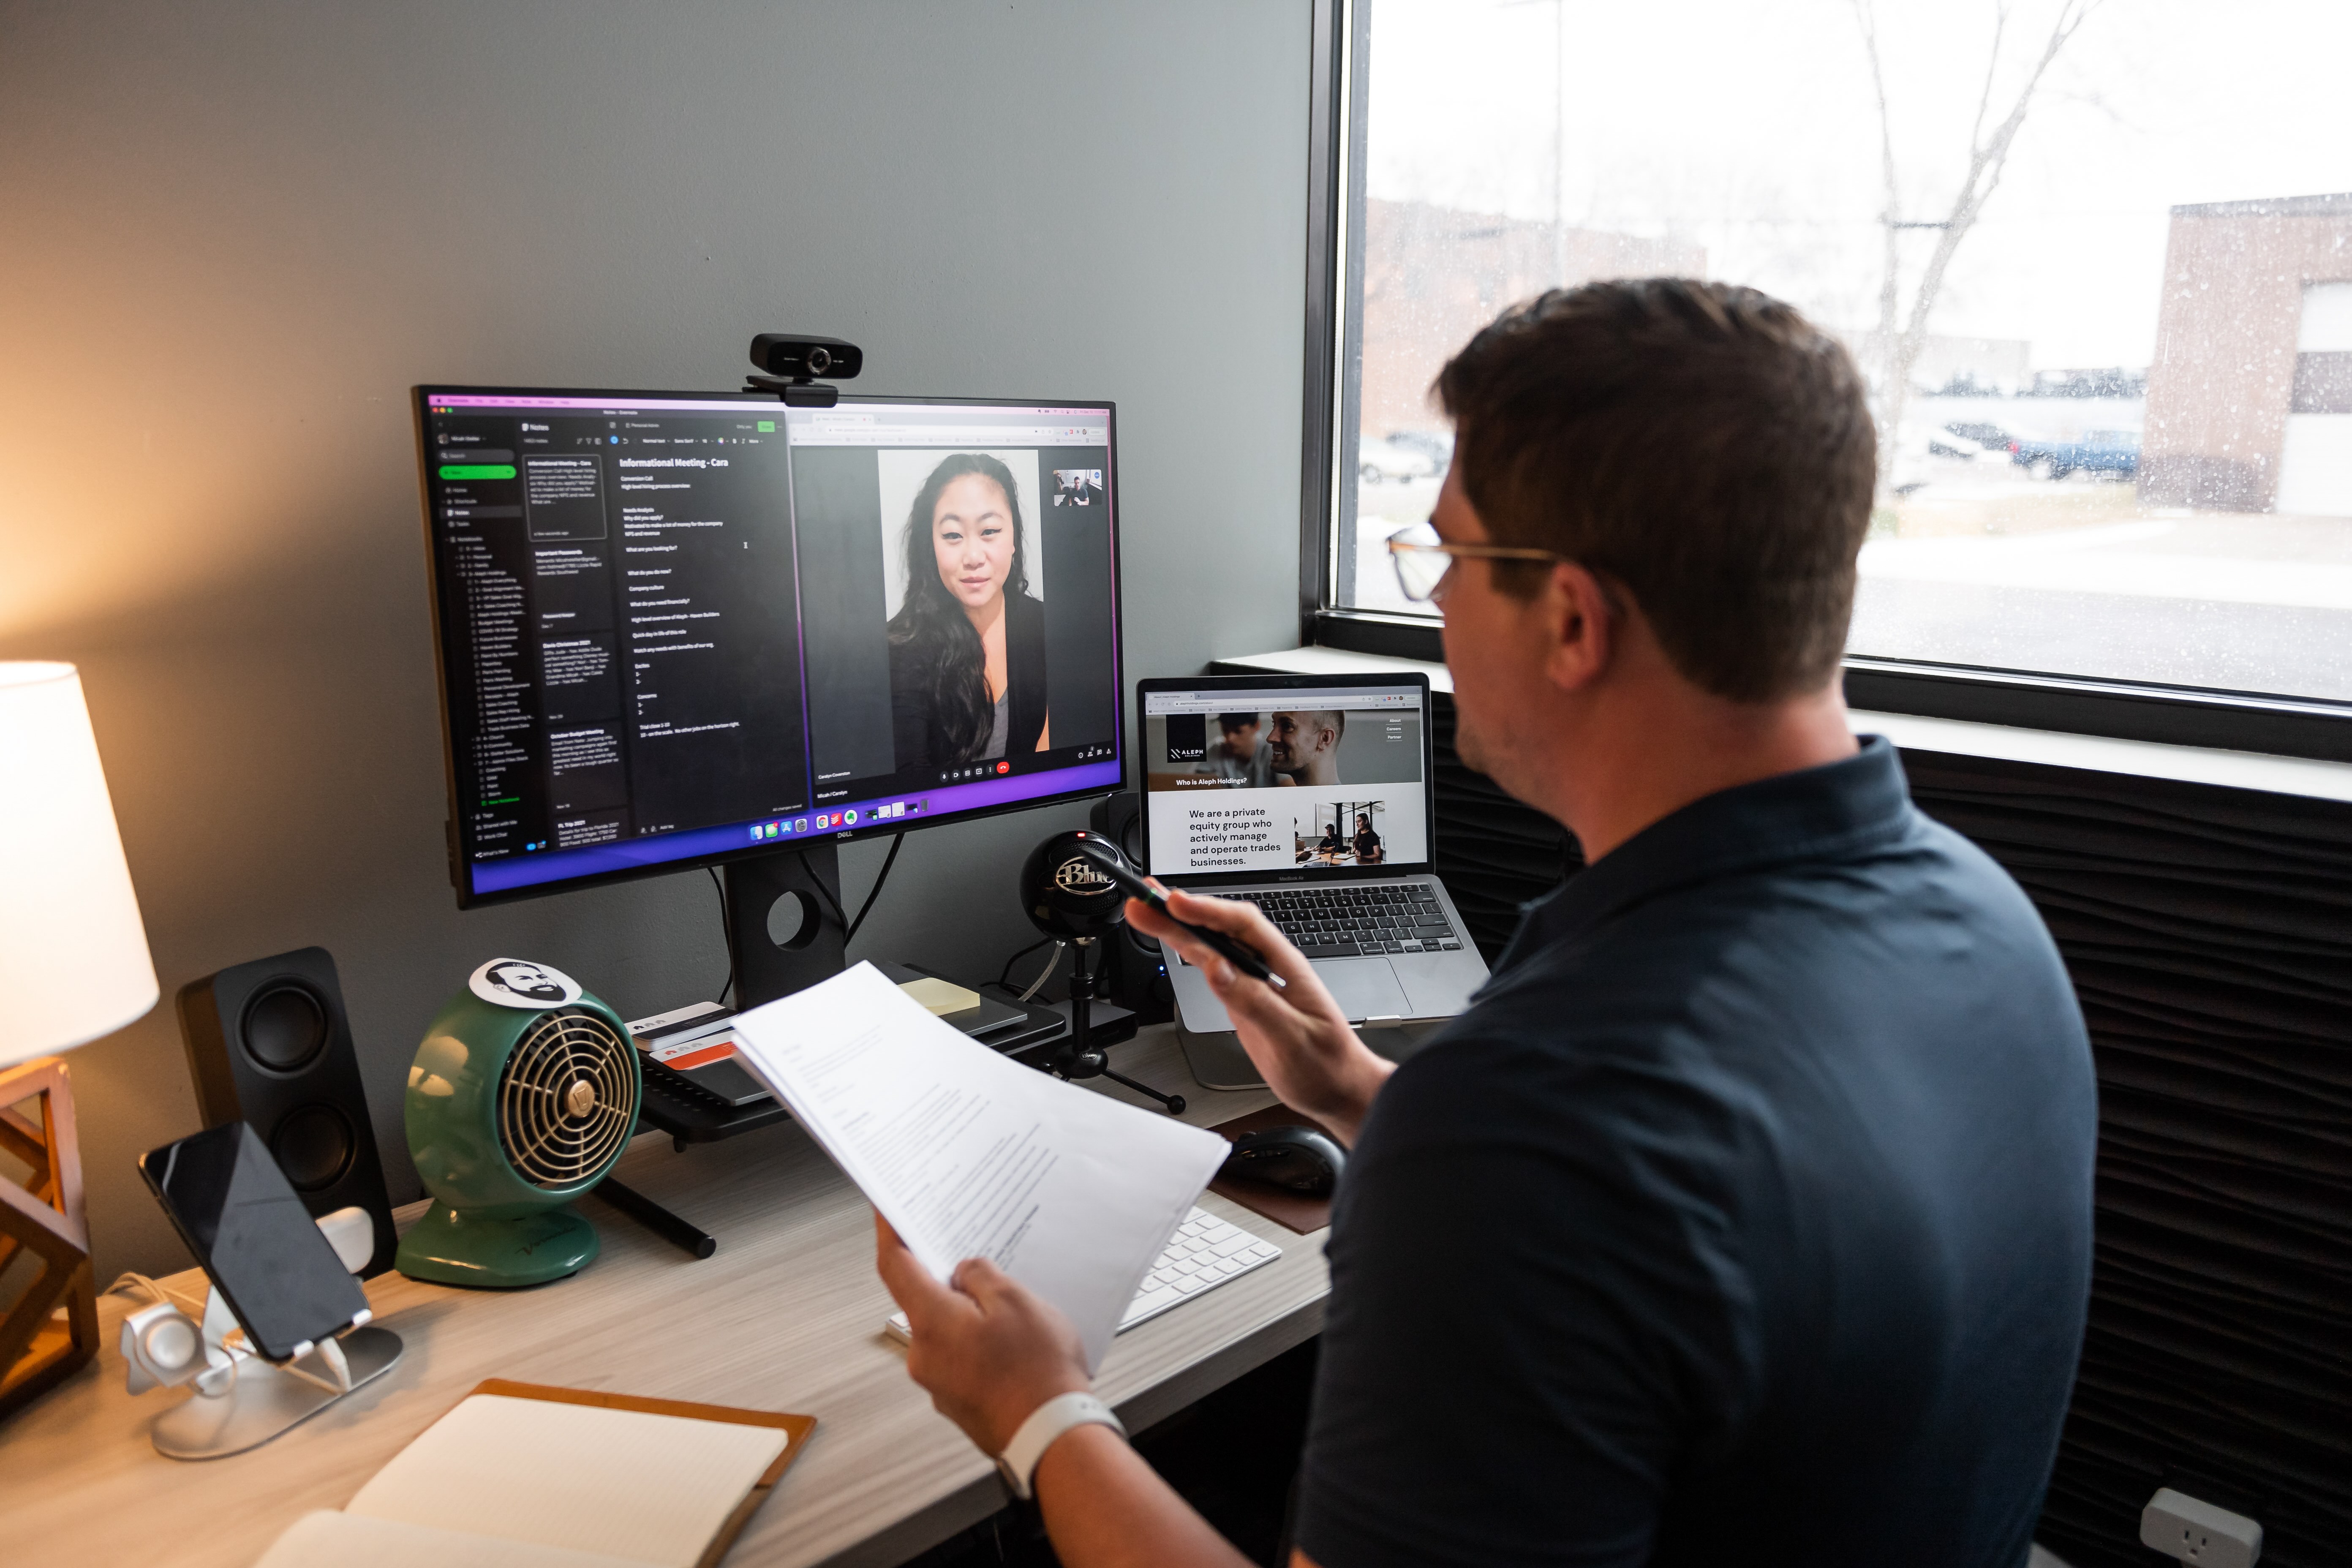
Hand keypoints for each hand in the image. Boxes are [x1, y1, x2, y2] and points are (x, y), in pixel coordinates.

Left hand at [875, 1216, 1090, 1455]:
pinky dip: (980, 1344)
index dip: (890, 1233)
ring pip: (947, 1330)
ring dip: (971, 1315)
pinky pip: (961, 1358)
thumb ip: (981, 1276)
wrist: (1052, 1438)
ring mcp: (939, 1383)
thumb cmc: (1039, 1377)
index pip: (895, 1266)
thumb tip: (964, 1271)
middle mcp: (924, 1355)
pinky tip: (1015, 1344)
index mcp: (932, 1322)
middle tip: (980, 1262)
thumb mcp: (1016, 1301)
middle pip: (923, 1299)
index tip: (886, 1211)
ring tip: (1014, 1314)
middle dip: (951, 1279)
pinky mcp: (958, 1400)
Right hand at [1125, 887, 1392, 1144]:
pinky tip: (1170, 940)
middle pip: (1220, 930)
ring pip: (1211, 946)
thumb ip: (1255, 1002)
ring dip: (1178, 928)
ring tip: (1143, 912)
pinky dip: (1187, 952)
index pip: (1243, 926)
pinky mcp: (1243, 999)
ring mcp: (1253, 982)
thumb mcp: (1292, 1037)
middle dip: (1180, 913)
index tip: (1174, 902)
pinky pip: (1211, 967)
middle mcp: (1267, 968)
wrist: (1339, 1090)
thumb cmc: (1327, 1065)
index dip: (1207, 910)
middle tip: (1143, 900)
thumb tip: (1218, 971)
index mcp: (1285, 967)